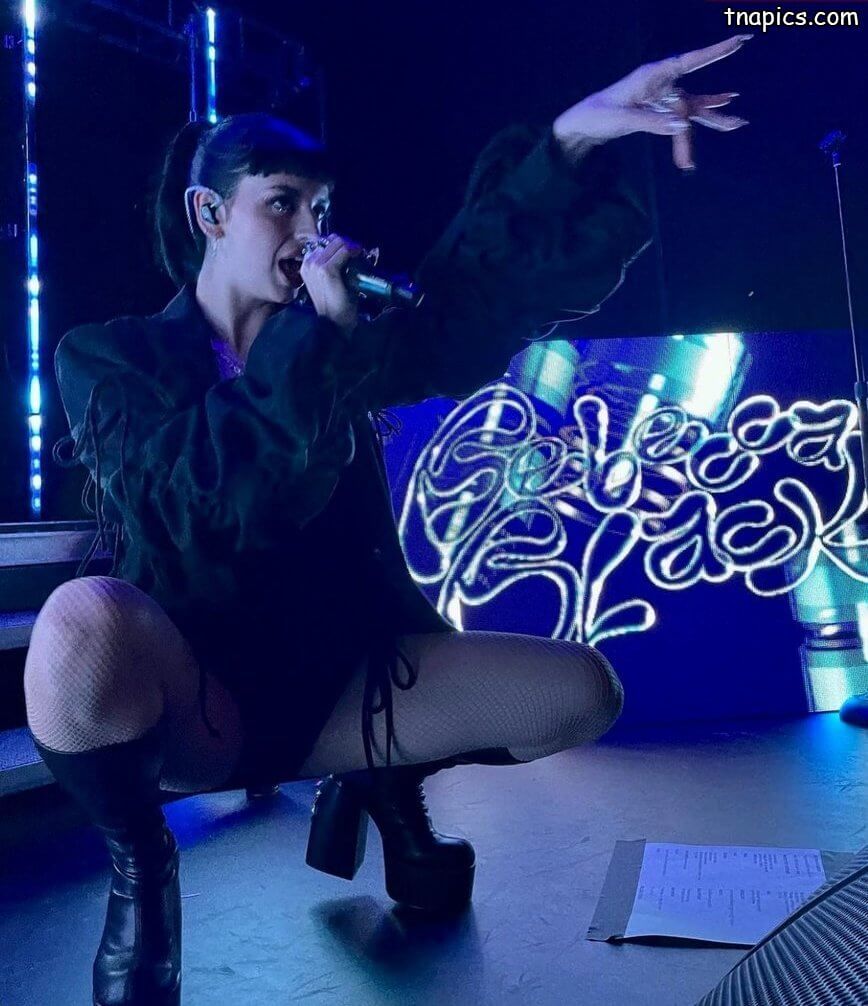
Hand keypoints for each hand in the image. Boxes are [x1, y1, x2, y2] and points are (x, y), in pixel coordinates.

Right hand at [299, 233, 365, 335]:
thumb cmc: (334, 304)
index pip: (323, 244)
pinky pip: (344, 251)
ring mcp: (316, 266)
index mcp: (306, 265)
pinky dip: (354, 252)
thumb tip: (347, 251)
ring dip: (351, 248)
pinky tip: (359, 256)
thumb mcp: (329, 282)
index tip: (350, 252)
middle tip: (357, 254)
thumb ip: (332, 265)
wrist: (334, 323)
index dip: (338, 246)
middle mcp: (308, 263)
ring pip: (338, 244)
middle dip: (346, 245)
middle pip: (331, 241)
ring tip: (359, 256)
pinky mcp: (327, 270)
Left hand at [552, 35, 751, 170]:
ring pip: (691, 111)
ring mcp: (662, 98)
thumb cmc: (598, 115)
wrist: (583, 124)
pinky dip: (696, 127)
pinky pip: (683, 119)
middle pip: (690, 100)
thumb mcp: (623, 119)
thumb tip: (682, 127)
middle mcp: (661, 83)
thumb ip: (653, 123)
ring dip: (711, 120)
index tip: (739, 41)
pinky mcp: (659, 112)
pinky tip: (722, 119)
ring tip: (737, 125)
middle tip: (739, 116)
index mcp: (652, 75)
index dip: (715, 52)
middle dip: (713, 108)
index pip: (689, 60)